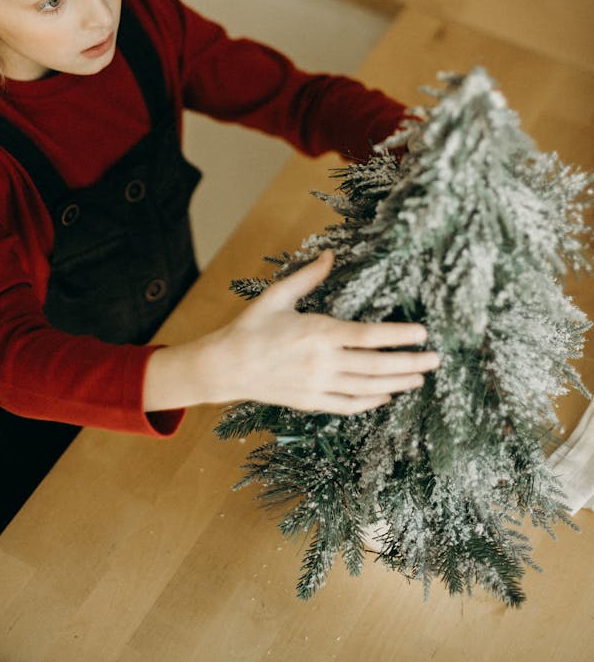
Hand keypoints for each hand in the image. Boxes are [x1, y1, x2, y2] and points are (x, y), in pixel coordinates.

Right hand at [210, 251, 439, 414]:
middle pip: (376, 365)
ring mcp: (318, 385)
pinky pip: (348, 406)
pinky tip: (386, 395)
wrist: (226, 366)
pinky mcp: (311, 402)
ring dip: (397, 382)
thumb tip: (330, 255)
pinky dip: (371, 402)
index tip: (423, 333)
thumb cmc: (251, 326)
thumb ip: (308, 277)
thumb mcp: (278, 295)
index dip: (399, 336)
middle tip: (435, 359)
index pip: (369, 336)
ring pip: (367, 387)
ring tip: (420, 377)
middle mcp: (323, 363)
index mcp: (318, 333)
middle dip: (410, 363)